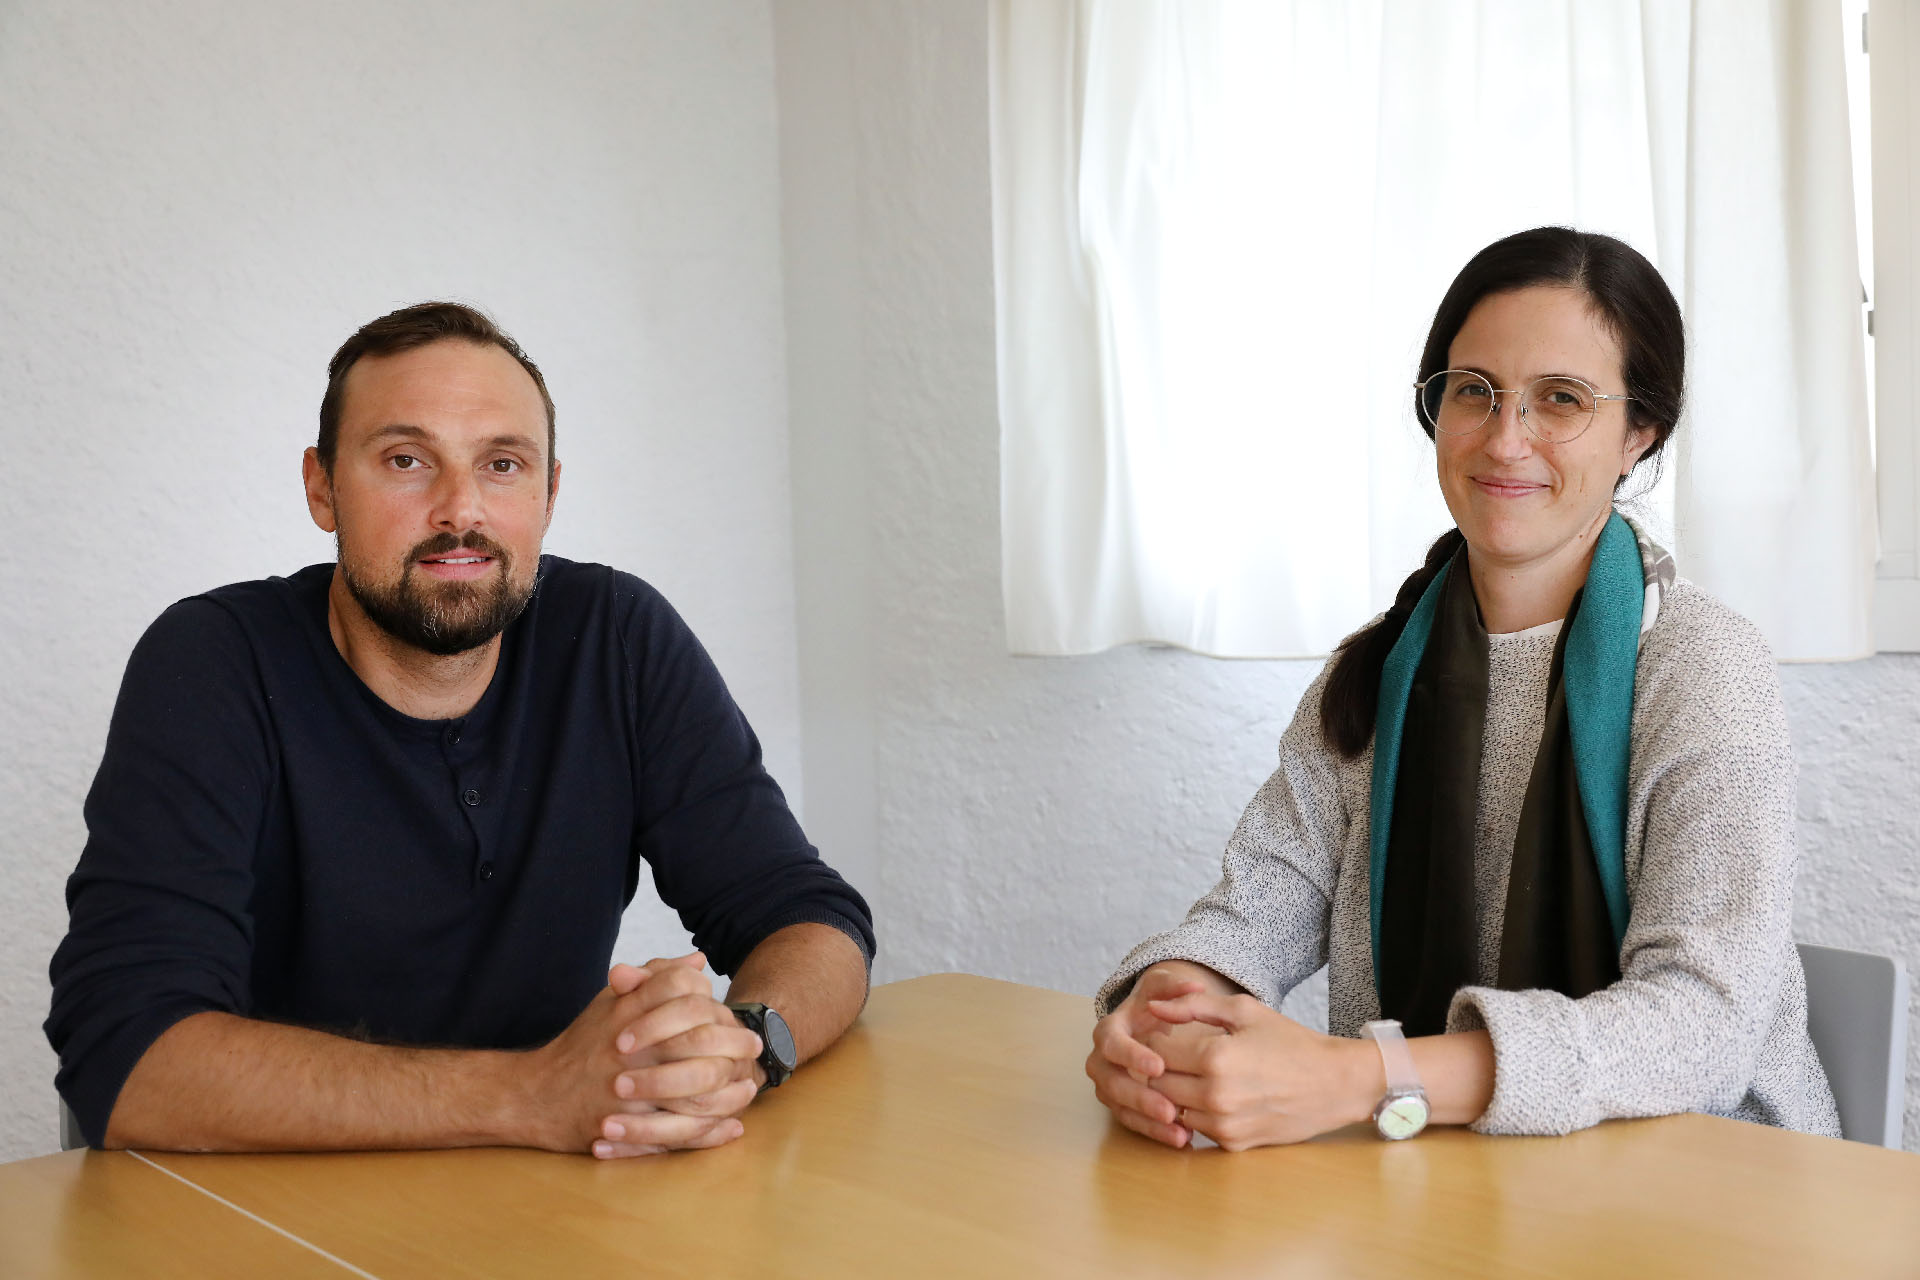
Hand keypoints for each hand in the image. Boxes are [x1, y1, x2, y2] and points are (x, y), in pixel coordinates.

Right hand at [524, 953, 746, 1157]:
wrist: (537, 1096)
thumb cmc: (582, 1046)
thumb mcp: (611, 1004)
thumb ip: (653, 978)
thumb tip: (698, 961)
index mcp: (624, 1013)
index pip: (678, 990)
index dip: (711, 998)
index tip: (734, 1013)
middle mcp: (627, 1049)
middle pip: (696, 1039)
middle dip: (732, 1044)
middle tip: (754, 1047)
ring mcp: (626, 1091)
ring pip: (693, 1091)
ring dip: (728, 1091)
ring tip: (749, 1088)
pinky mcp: (626, 1128)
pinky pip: (677, 1132)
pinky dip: (709, 1133)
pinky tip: (731, 1126)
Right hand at [1086, 962, 1229, 1147]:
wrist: (1146, 1024)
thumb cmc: (1154, 1005)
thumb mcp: (1161, 988)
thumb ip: (1175, 986)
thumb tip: (1195, 986)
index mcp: (1108, 1030)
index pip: (1112, 1044)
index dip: (1132, 1056)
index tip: (1159, 1066)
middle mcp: (1101, 1061)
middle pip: (1112, 1083)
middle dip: (1140, 1098)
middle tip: (1170, 1109)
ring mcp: (1108, 1086)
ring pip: (1121, 1109)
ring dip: (1149, 1123)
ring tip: (1180, 1133)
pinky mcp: (1121, 1106)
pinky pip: (1133, 1123)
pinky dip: (1155, 1133)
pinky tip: (1182, 1139)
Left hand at [1142, 991, 1370, 1150]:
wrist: (1334, 1084)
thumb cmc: (1289, 1041)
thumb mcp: (1244, 1011)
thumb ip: (1193, 1006)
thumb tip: (1151, 1008)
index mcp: (1215, 1057)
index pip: (1156, 1054)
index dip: (1155, 1042)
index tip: (1165, 1037)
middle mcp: (1215, 1095)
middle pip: (1158, 1084)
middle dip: (1159, 1070)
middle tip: (1176, 1057)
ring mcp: (1224, 1124)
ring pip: (1172, 1110)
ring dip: (1175, 1094)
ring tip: (1193, 1076)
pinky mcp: (1233, 1144)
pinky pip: (1195, 1128)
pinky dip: (1197, 1113)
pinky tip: (1215, 1097)